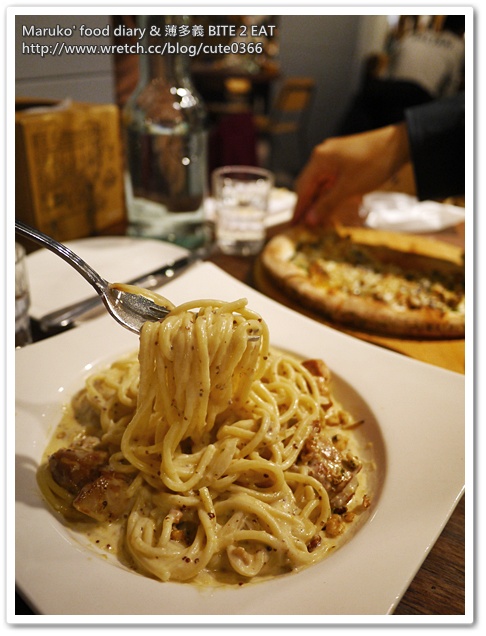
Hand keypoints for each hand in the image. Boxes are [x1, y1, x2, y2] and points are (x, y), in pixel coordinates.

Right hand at [293, 123, 410, 225]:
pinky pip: (332, 181)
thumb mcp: (348, 188)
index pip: (302, 188)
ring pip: (321, 185)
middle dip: (308, 207)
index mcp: (320, 160)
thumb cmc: (374, 163)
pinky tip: (332, 208)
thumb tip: (309, 219)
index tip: (293, 225)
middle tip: (305, 226)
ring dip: (320, 202)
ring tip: (319, 221)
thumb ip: (326, 204)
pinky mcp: (345, 161)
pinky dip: (330, 195)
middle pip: (309, 186)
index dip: (298, 209)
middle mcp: (323, 156)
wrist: (401, 145)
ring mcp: (334, 158)